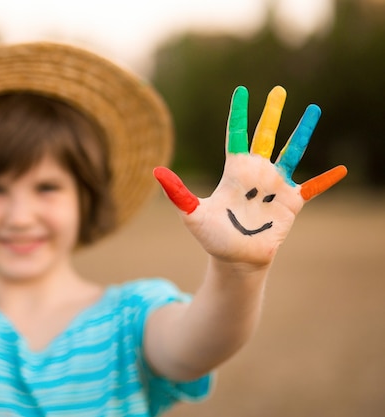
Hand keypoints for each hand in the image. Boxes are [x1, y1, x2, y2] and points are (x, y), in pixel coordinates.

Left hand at [154, 86, 346, 264]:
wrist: (235, 258)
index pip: (236, 135)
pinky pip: (312, 187)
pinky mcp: (291, 203)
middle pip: (266, 136)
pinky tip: (341, 170)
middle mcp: (257, 173)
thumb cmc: (212, 236)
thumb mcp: (192, 214)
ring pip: (293, 152)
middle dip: (272, 113)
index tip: (242, 90)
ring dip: (303, 132)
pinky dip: (326, 179)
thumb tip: (156, 172)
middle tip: (278, 89)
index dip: (238, 113)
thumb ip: (178, 193)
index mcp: (235, 170)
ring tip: (314, 109)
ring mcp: (275, 186)